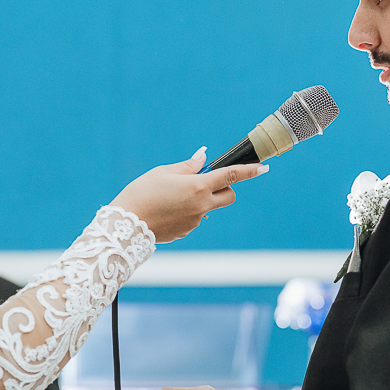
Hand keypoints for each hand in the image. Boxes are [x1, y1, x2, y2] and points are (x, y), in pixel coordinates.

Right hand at [110, 148, 267, 242]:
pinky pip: (194, 218)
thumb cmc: (142, 193)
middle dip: (224, 188)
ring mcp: (195, 221)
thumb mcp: (163, 172)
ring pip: (208, 207)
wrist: (125, 225)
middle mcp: (201, 206)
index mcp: (197, 186)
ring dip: (200, 200)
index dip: (249, 171)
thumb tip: (203, 157)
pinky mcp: (186, 231)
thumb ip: (188, 166)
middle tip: (205, 182)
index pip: (230, 176)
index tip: (263, 168)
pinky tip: (167, 210)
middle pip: (228, 196)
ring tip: (171, 198)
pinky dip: (187, 212)